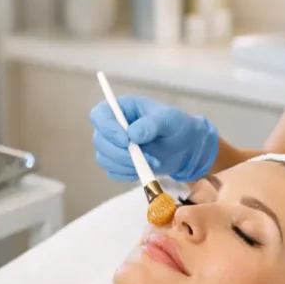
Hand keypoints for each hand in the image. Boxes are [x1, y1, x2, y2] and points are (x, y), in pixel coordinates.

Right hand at [90, 96, 218, 181]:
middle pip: (99, 141)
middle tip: (145, 157)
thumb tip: (132, 134)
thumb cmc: (176, 126)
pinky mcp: (118, 164)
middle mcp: (112, 127)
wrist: (185, 147)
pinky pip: (114, 173)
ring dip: (127, 165)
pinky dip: (129, 174)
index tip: (126, 140)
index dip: (107, 128)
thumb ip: (152, 124)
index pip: (99, 115)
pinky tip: (146, 168)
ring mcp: (113, 146)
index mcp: (121, 109)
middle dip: (120, 153)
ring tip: (153, 162)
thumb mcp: (169, 119)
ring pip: (104, 159)